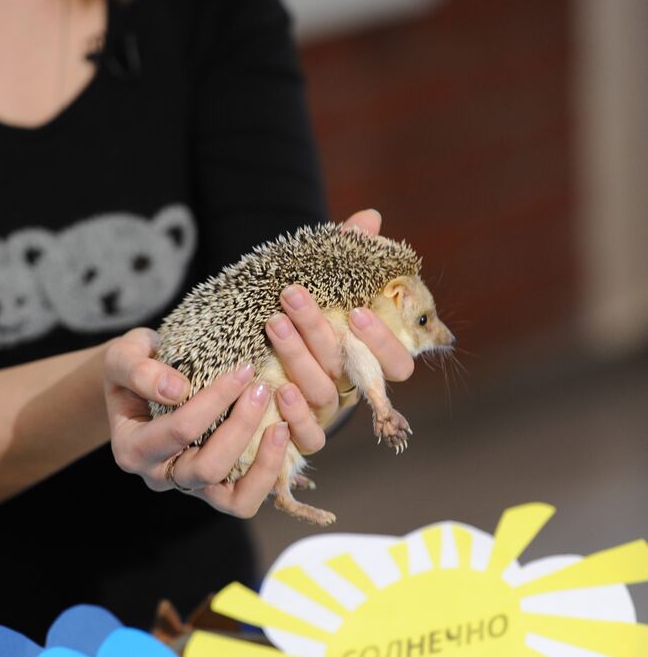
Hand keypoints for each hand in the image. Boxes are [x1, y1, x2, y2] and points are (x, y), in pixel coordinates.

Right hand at [104, 328, 289, 517]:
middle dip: (241, 428)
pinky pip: (246, 499)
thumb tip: (177, 390)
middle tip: (262, 390)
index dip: (215, 401)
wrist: (141, 387)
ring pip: (234, 501)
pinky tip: (279, 437)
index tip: (243, 369)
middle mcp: (160, 476)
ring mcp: (191, 487)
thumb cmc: (134, 369)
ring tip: (281, 425)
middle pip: (208, 469)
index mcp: (132, 449)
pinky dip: (268, 475)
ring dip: (263, 463)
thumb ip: (138, 370)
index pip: (180, 431)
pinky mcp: (215, 490)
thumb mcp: (122, 357)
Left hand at [265, 208, 415, 437]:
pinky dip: (294, 415)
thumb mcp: (325, 285)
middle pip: (349, 367)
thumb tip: (370, 219)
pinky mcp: (301, 433)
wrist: (257, 360)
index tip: (357, 310)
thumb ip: (350, 257)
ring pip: (324, 395)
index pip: (398, 361)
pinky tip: (275, 388)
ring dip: (298, 358)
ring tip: (273, 323)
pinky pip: (308, 437)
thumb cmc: (306, 317)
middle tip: (292, 294)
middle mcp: (351, 385)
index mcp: (367, 356)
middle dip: (320, 329)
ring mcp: (327, 412)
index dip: (382, 340)